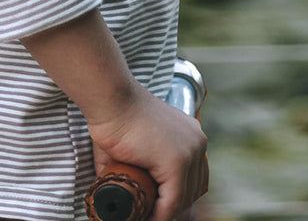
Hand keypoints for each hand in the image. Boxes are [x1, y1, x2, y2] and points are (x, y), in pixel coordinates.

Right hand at [88, 82, 207, 220]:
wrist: (110, 98)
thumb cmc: (116, 114)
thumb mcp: (140, 139)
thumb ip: (142, 162)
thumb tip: (128, 189)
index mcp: (191, 134)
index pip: (194, 176)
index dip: (178, 196)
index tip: (158, 204)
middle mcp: (197, 142)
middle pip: (192, 189)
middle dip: (172, 204)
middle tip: (151, 210)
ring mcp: (189, 152)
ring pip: (182, 198)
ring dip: (164, 211)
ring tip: (146, 214)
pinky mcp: (175, 163)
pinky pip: (170, 201)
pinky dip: (159, 214)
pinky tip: (147, 216)